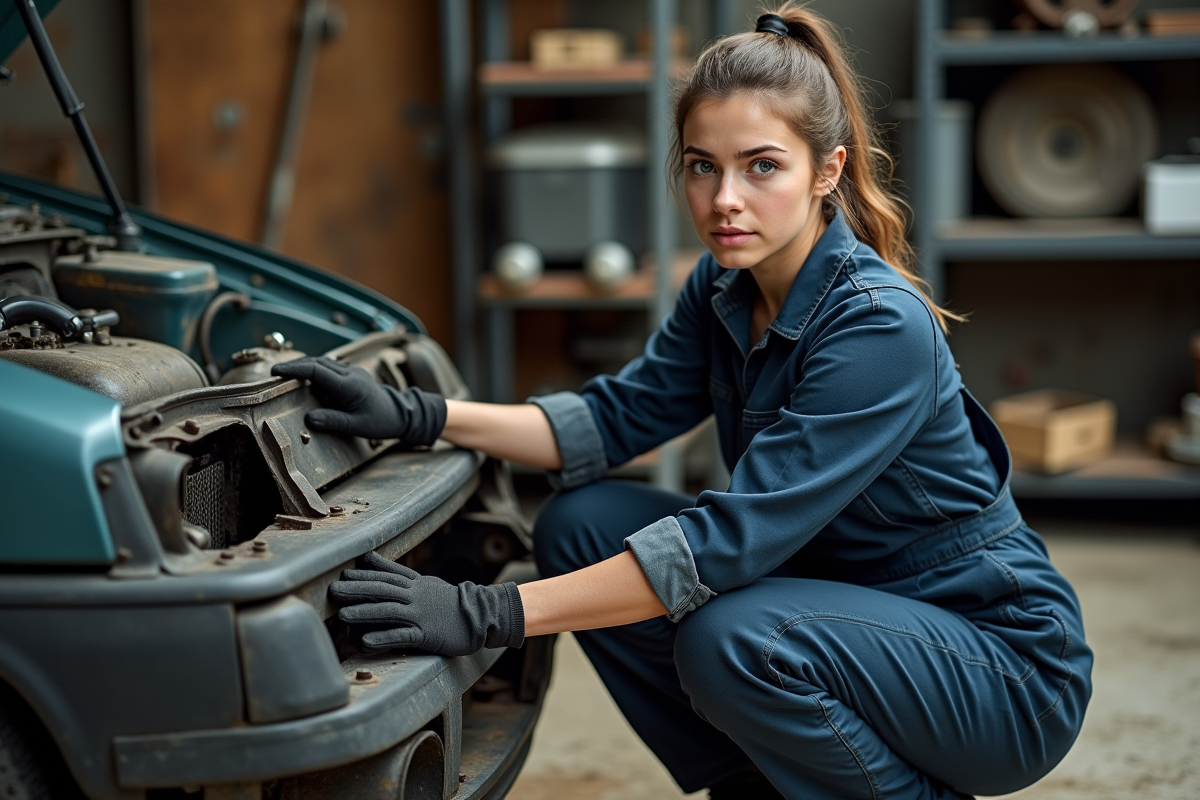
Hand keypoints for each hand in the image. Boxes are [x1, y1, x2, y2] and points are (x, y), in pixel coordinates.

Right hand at [271, 356, 445, 444]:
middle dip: (295, 366)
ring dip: (303, 366)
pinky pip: (328, 369)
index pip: (318, 371)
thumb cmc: (381, 421)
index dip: (296, 370)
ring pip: (323, 363)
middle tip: (274, 372)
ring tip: (283, 373)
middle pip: (317, 363)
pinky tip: (303, 378)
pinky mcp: (350, 375)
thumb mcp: (358, 426)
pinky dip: (313, 370)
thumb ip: (334, 421)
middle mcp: (350, 374)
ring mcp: (351, 372)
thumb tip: (309, 419)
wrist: (401, 413)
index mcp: (350, 385)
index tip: (277, 371)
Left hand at [329, 551, 524, 656]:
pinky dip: (384, 637)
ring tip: (343, 616)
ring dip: (365, 612)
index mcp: (415, 584)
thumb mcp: (423, 581)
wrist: (481, 616)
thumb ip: (396, 571)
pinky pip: (403, 636)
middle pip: (383, 590)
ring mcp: (421, 615)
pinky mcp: (428, 634)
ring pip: (389, 611)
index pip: (386, 576)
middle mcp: (416, 596)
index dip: (364, 575)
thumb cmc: (448, 600)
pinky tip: (366, 641)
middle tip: (333, 591)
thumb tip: (369, 557)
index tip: (343, 574)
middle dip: (357, 590)